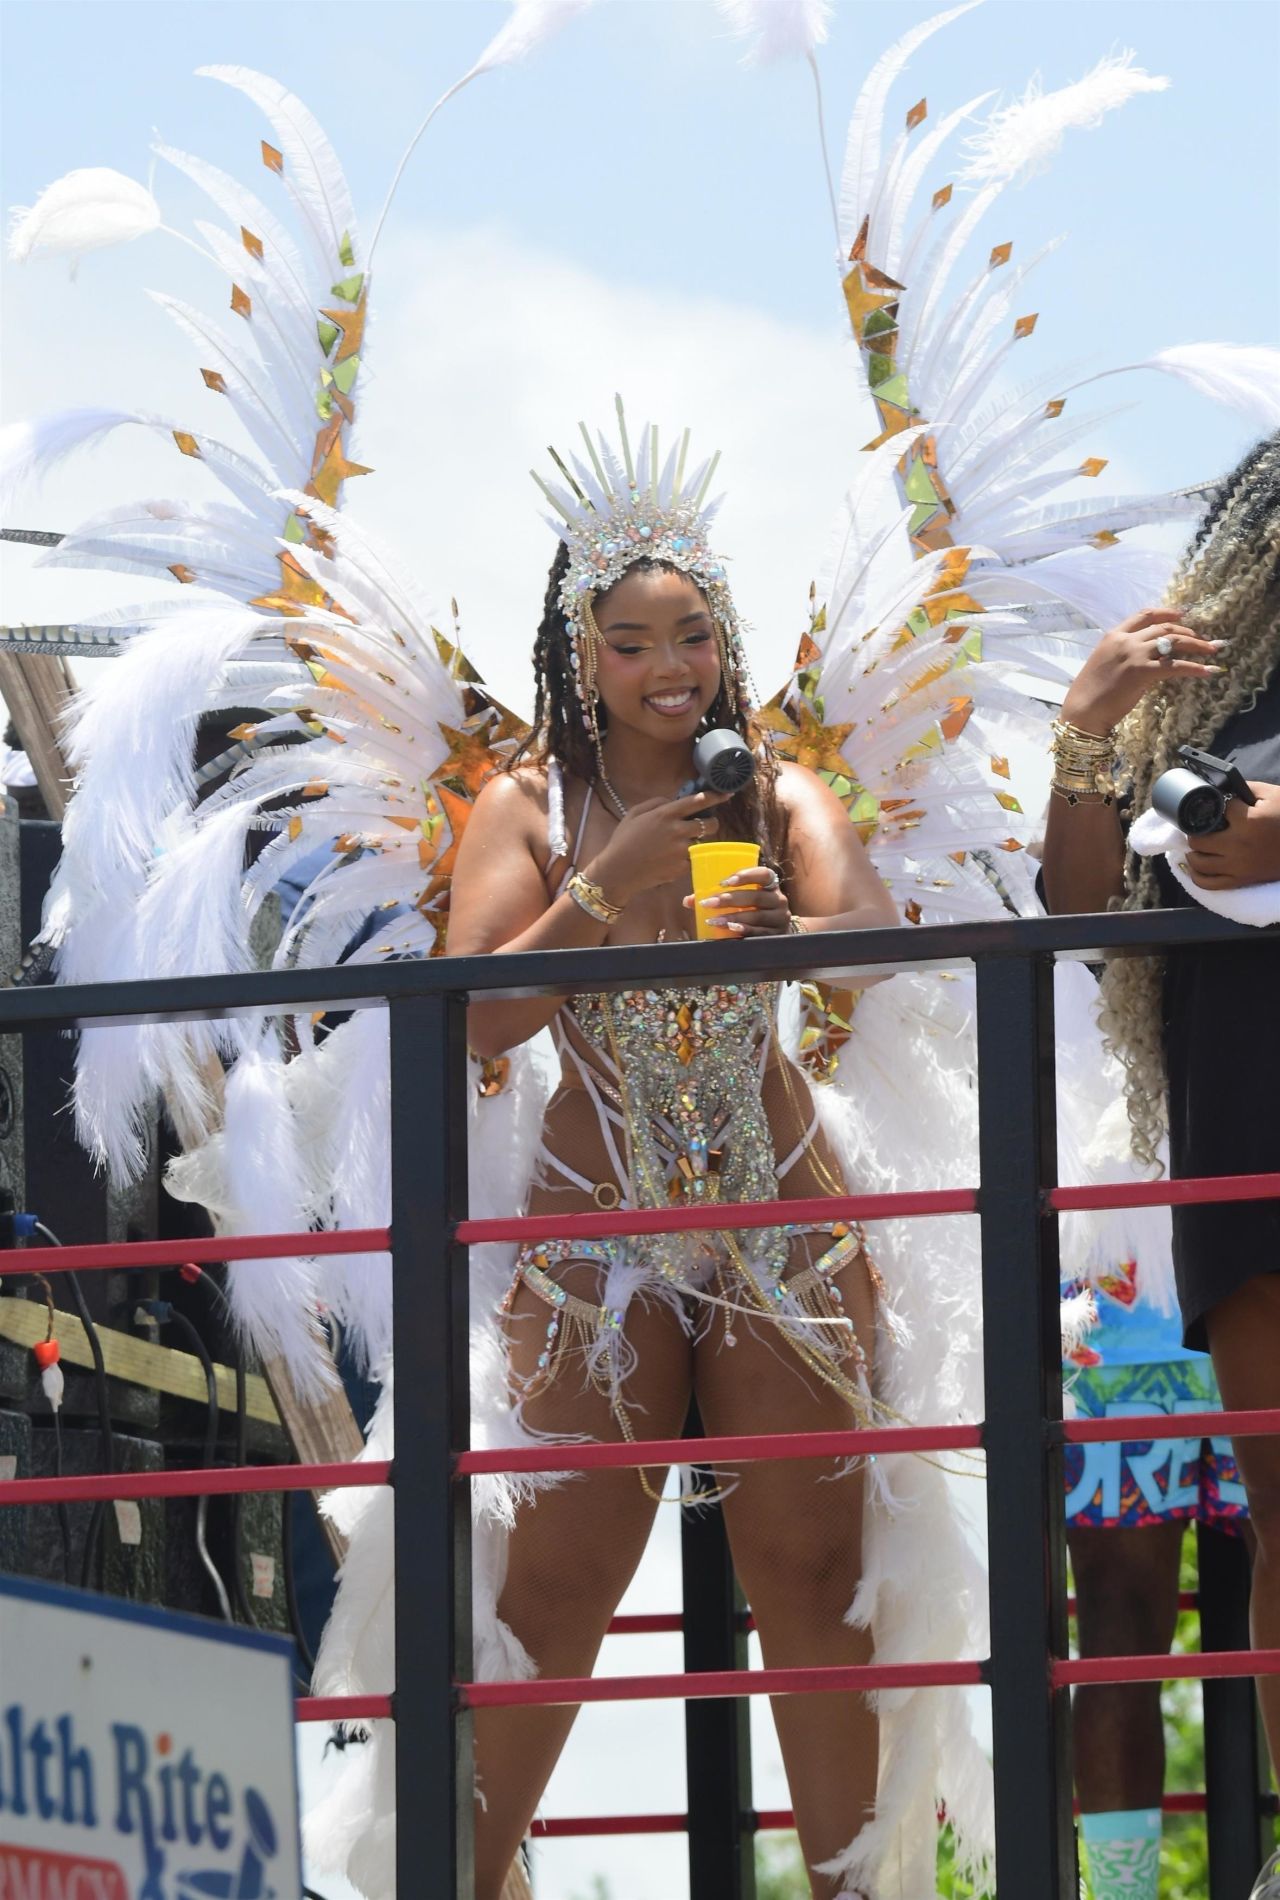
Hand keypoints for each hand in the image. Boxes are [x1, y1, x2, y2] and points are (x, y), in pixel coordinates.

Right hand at [589, 790, 730, 903]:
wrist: (618, 871)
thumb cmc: (623, 840)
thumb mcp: (634, 813)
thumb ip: (656, 803)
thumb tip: (673, 800)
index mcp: (665, 814)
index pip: (697, 802)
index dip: (715, 796)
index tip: (726, 793)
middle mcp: (677, 831)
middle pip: (710, 825)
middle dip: (711, 823)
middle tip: (703, 825)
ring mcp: (681, 851)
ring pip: (702, 843)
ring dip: (696, 841)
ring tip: (680, 844)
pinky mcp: (682, 868)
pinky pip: (692, 859)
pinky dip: (686, 858)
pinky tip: (670, 859)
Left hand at [682, 864, 792, 935]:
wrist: (775, 934)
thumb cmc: (753, 911)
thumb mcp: (741, 901)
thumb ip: (718, 896)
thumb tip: (688, 901)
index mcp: (770, 886)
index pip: (764, 874)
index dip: (746, 875)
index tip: (725, 882)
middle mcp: (779, 900)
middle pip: (755, 897)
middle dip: (730, 899)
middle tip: (709, 903)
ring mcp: (780, 919)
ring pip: (756, 916)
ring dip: (733, 917)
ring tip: (713, 920)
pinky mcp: (777, 936)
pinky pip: (759, 932)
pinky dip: (744, 930)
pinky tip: (730, 929)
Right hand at [1061, 607, 1224, 735]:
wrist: (1082, 711)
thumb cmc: (1090, 692)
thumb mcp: (1106, 663)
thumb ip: (1127, 655)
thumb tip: (1151, 658)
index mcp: (1114, 635)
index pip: (1145, 615)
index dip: (1167, 612)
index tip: (1183, 614)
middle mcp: (1126, 640)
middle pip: (1164, 627)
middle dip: (1187, 631)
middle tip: (1202, 638)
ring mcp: (1134, 655)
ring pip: (1174, 642)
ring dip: (1196, 644)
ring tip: (1211, 649)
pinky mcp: (1143, 673)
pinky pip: (1176, 667)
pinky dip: (1194, 668)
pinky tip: (1207, 670)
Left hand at [1184, 781, 1279, 888]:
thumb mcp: (1273, 795)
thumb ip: (1247, 788)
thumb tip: (1224, 788)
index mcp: (1248, 822)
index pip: (1217, 810)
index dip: (1218, 805)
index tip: (1222, 806)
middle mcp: (1238, 846)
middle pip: (1198, 839)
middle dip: (1197, 830)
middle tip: (1202, 826)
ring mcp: (1238, 866)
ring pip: (1198, 862)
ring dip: (1192, 851)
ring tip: (1197, 844)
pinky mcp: (1241, 880)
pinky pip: (1208, 883)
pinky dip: (1196, 875)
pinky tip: (1195, 866)